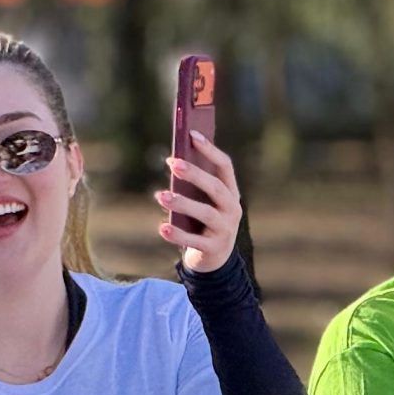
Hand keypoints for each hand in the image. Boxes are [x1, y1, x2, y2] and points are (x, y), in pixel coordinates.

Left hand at [159, 134, 243, 272]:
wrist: (214, 260)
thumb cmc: (203, 222)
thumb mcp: (203, 202)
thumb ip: (193, 185)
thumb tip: (173, 161)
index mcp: (231, 192)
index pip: (225, 166)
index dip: (210, 149)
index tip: (192, 134)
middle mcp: (232, 209)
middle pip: (215, 187)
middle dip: (194, 174)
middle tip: (173, 163)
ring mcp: (226, 230)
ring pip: (205, 213)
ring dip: (182, 203)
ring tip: (160, 196)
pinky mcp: (214, 248)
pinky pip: (194, 240)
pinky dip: (177, 234)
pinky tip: (162, 228)